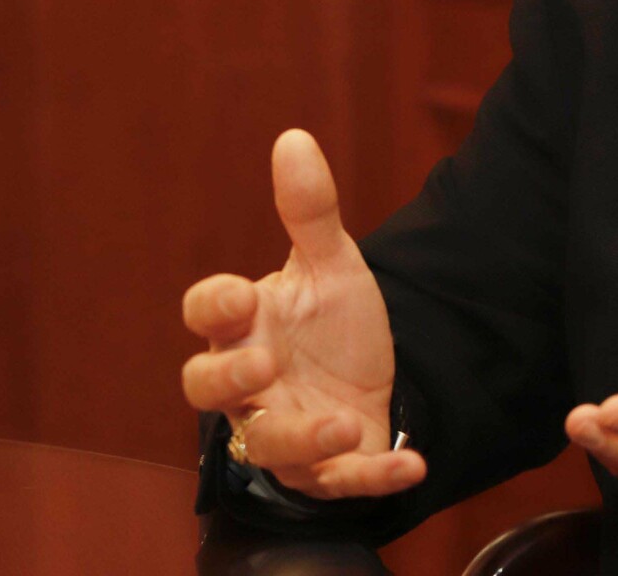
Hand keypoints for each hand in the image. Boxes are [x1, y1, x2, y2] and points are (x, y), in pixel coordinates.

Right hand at [180, 129, 425, 498]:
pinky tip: (412, 463)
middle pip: (208, 389)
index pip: (205, 316)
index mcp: (246, 327)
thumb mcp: (331, 265)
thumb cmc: (330, 325)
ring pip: (268, 447)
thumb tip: (294, 137)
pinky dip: (374, 475)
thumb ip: (311, 212)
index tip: (239, 294)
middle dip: (229, 379)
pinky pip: (340, 481)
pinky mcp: (326, 470)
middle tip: (264, 362)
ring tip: (339, 421)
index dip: (213, 307)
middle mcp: (251, 386)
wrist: (371, 382)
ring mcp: (284, 432)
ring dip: (301, 436)